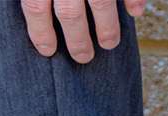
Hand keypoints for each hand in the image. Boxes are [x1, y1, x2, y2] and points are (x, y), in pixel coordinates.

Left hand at [22, 0, 145, 61]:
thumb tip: (33, 9)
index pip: (34, 6)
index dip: (40, 31)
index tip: (47, 50)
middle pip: (69, 13)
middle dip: (77, 40)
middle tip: (82, 57)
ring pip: (101, 3)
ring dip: (107, 28)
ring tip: (109, 43)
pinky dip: (134, 1)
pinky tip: (134, 12)